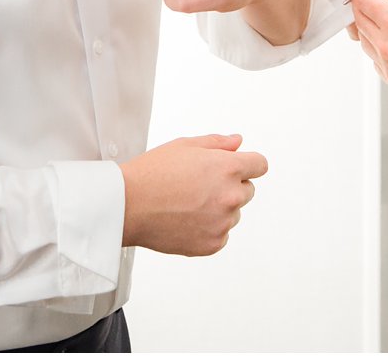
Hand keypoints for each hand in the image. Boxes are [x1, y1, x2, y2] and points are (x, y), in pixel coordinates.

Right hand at [119, 134, 267, 255]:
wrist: (128, 205)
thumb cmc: (152, 172)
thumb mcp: (185, 145)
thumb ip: (218, 143)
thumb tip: (238, 143)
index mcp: (228, 168)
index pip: (260, 165)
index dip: (248, 164)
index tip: (236, 168)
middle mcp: (231, 196)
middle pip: (248, 191)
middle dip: (232, 186)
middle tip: (201, 185)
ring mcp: (222, 223)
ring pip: (234, 214)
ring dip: (220, 209)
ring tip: (188, 203)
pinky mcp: (212, 244)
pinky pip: (221, 235)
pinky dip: (209, 229)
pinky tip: (186, 220)